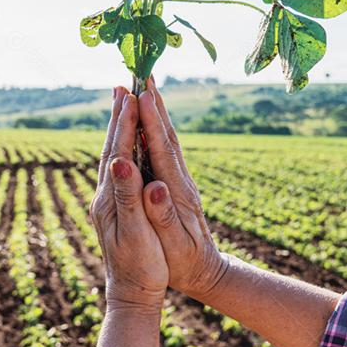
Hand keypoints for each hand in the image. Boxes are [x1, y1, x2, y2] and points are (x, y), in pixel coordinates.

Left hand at [90, 87, 168, 312]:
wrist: (132, 295)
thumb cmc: (141, 268)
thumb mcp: (136, 234)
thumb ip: (128, 197)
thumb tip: (121, 162)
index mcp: (110, 198)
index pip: (118, 151)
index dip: (126, 122)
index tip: (131, 93)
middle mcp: (105, 195)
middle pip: (111, 147)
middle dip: (119, 116)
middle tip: (122, 84)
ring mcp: (109, 200)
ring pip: (113, 154)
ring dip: (119, 127)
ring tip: (122, 101)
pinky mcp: (116, 205)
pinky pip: (120, 165)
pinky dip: (124, 144)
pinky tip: (127, 140)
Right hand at [136, 76, 228, 301]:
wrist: (206, 272)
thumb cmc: (184, 263)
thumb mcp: (173, 244)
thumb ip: (163, 214)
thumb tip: (156, 186)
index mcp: (176, 192)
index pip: (161, 151)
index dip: (150, 123)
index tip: (140, 95)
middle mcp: (180, 180)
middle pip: (165, 136)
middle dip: (153, 105)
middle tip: (142, 74)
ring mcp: (180, 180)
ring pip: (167, 139)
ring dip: (156, 112)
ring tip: (145, 86)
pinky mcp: (177, 183)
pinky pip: (165, 149)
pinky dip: (156, 128)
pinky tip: (149, 119)